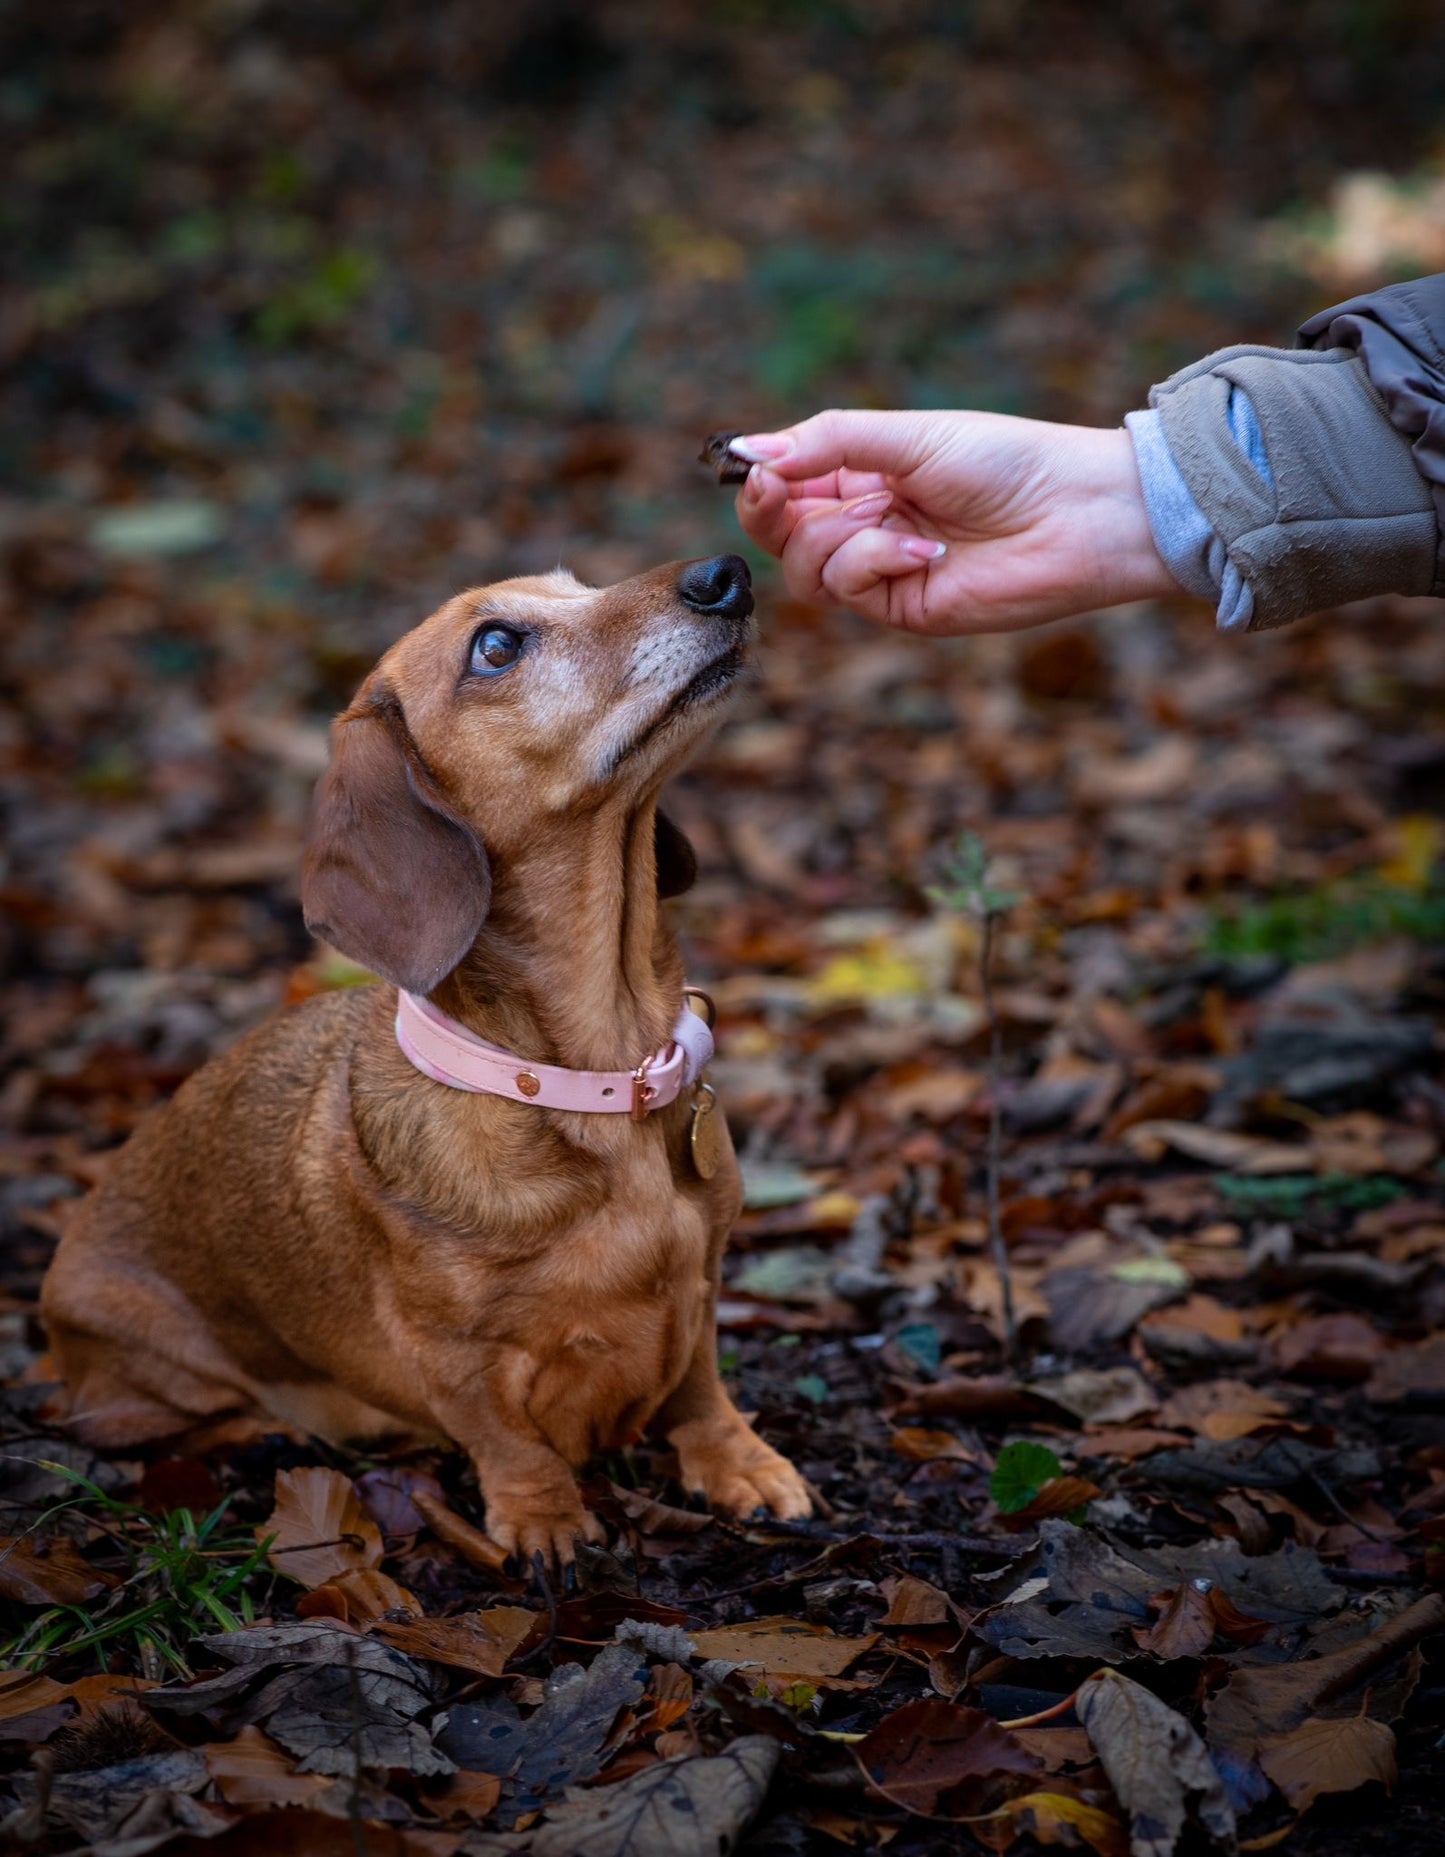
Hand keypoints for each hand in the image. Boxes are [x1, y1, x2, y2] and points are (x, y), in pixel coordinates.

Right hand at [731, 409, 1176, 635]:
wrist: (1075, 515)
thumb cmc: (1006, 463)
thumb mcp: (909, 436)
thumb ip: (830, 442)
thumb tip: (750, 452)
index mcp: (864, 476)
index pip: (786, 485)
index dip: (760, 481)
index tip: (751, 469)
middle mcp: (865, 524)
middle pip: (781, 534)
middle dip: (772, 512)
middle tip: (777, 489)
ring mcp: (881, 570)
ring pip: (805, 569)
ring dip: (833, 539)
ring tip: (891, 518)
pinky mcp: (901, 608)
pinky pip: (849, 589)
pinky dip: (872, 562)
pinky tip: (924, 551)